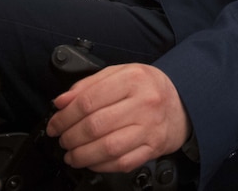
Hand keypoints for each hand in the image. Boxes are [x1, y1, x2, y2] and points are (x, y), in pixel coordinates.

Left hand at [47, 64, 189, 172]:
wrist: (182, 104)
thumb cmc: (148, 88)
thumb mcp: (121, 73)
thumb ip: (89, 84)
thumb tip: (62, 101)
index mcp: (133, 79)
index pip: (88, 100)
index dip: (65, 115)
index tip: (55, 123)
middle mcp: (144, 103)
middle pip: (95, 125)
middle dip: (70, 136)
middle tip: (61, 139)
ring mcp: (150, 128)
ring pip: (107, 147)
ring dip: (82, 154)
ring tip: (71, 154)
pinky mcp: (153, 148)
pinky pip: (122, 162)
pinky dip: (100, 165)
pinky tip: (91, 161)